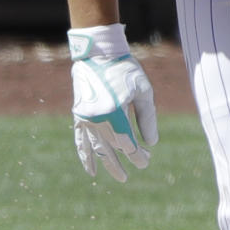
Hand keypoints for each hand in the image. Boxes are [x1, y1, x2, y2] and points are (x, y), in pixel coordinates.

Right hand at [69, 25, 158, 182]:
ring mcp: (84, 117)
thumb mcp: (143, 91)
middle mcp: (96, 118)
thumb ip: (147, 118)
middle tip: (136, 171)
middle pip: (112, 147)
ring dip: (107, 163)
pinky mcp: (79, 115)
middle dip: (125, 160)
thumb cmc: (125, 70)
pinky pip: (80, 140)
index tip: (146, 160)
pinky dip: (85, 155)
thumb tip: (151, 143)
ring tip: (119, 177)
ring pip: (96, 147)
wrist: (97, 53)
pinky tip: (91, 170)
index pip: (127, 143)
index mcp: (113, 112)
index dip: (137, 155)